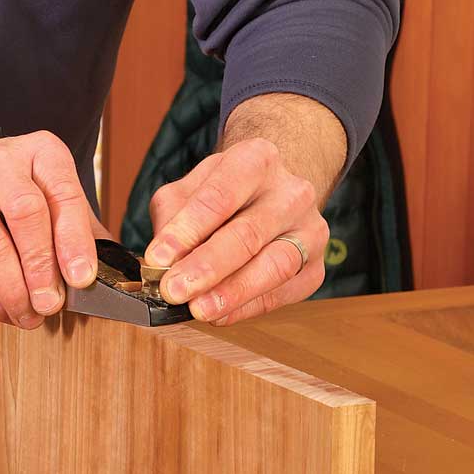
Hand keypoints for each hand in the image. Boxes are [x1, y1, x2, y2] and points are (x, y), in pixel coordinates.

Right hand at [0, 131, 102, 327]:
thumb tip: (115, 272)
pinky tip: (3, 309)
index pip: (63, 193)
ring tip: (30, 316)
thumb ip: (79, 226)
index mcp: (40, 152)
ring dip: (14, 290)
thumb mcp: (46, 191)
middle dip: (42, 267)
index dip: (74, 240)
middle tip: (52, 305)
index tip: (82, 278)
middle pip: (26, 215)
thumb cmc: (5, 191)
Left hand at [145, 138, 327, 324]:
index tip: (158, 258)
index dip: (187, 230)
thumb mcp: (189, 189)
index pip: (220, 196)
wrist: (269, 195)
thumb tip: (160, 263)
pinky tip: (220, 314)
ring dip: (233, 292)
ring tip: (198, 309)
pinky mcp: (316, 267)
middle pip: (248, 233)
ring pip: (274, 265)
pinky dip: (248, 307)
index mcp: (257, 160)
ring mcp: (311, 229)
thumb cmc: (223, 193)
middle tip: (174, 290)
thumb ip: (172, 219)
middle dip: (207, 266)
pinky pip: (284, 293)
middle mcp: (292, 191)